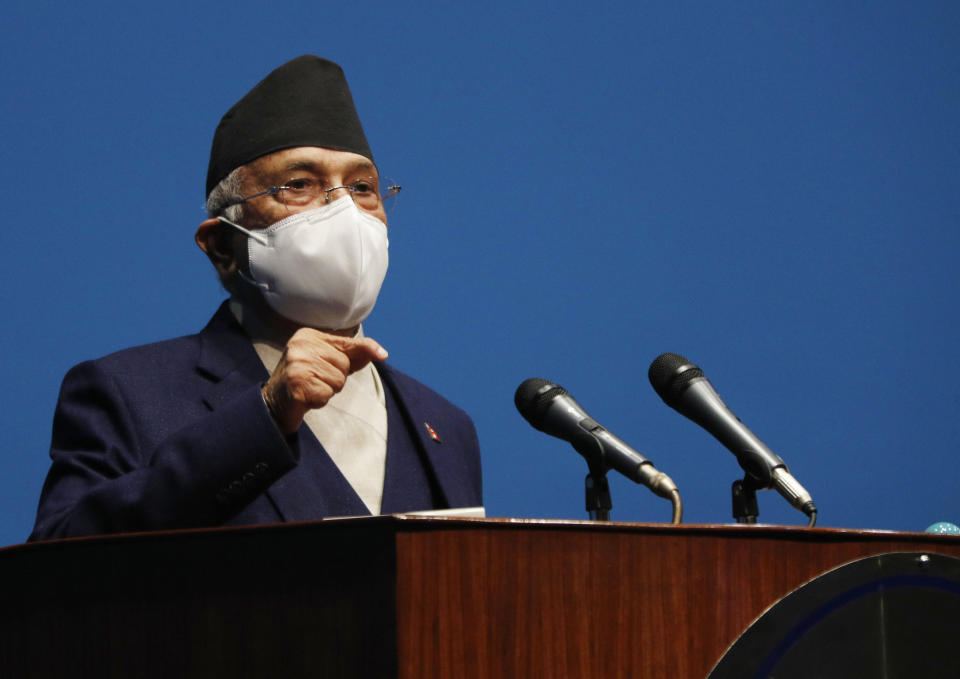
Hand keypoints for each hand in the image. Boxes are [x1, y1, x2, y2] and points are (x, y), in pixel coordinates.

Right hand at [261, 328, 387, 433]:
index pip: (347, 342)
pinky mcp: (297, 384)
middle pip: (344, 364)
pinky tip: (306, 397)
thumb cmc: (305, 380)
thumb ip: (352, 355)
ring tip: (311, 388)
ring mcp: (297, 364)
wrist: (274, 402)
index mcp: (308, 335)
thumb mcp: (328, 362)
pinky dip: (320, 400)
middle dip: (336, 378)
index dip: (366, 350)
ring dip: (328, 390)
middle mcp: (301, 346)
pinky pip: (327, 394)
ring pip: (338, 380)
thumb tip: (380, 353)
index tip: (383, 354)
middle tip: (316, 380)